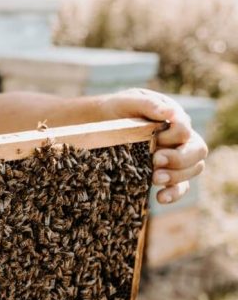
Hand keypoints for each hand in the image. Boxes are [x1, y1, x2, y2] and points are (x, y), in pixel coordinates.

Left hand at [96, 88, 207, 204]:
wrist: (103, 122)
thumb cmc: (120, 108)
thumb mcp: (130, 101)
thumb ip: (149, 105)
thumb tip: (170, 113)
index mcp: (175, 119)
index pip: (185, 130)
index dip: (174, 137)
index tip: (156, 140)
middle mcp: (180, 139)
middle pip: (197, 151)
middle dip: (179, 159)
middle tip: (156, 161)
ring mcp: (175, 157)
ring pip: (192, 169)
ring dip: (177, 176)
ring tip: (155, 179)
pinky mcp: (166, 173)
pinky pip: (180, 187)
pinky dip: (174, 193)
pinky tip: (160, 197)